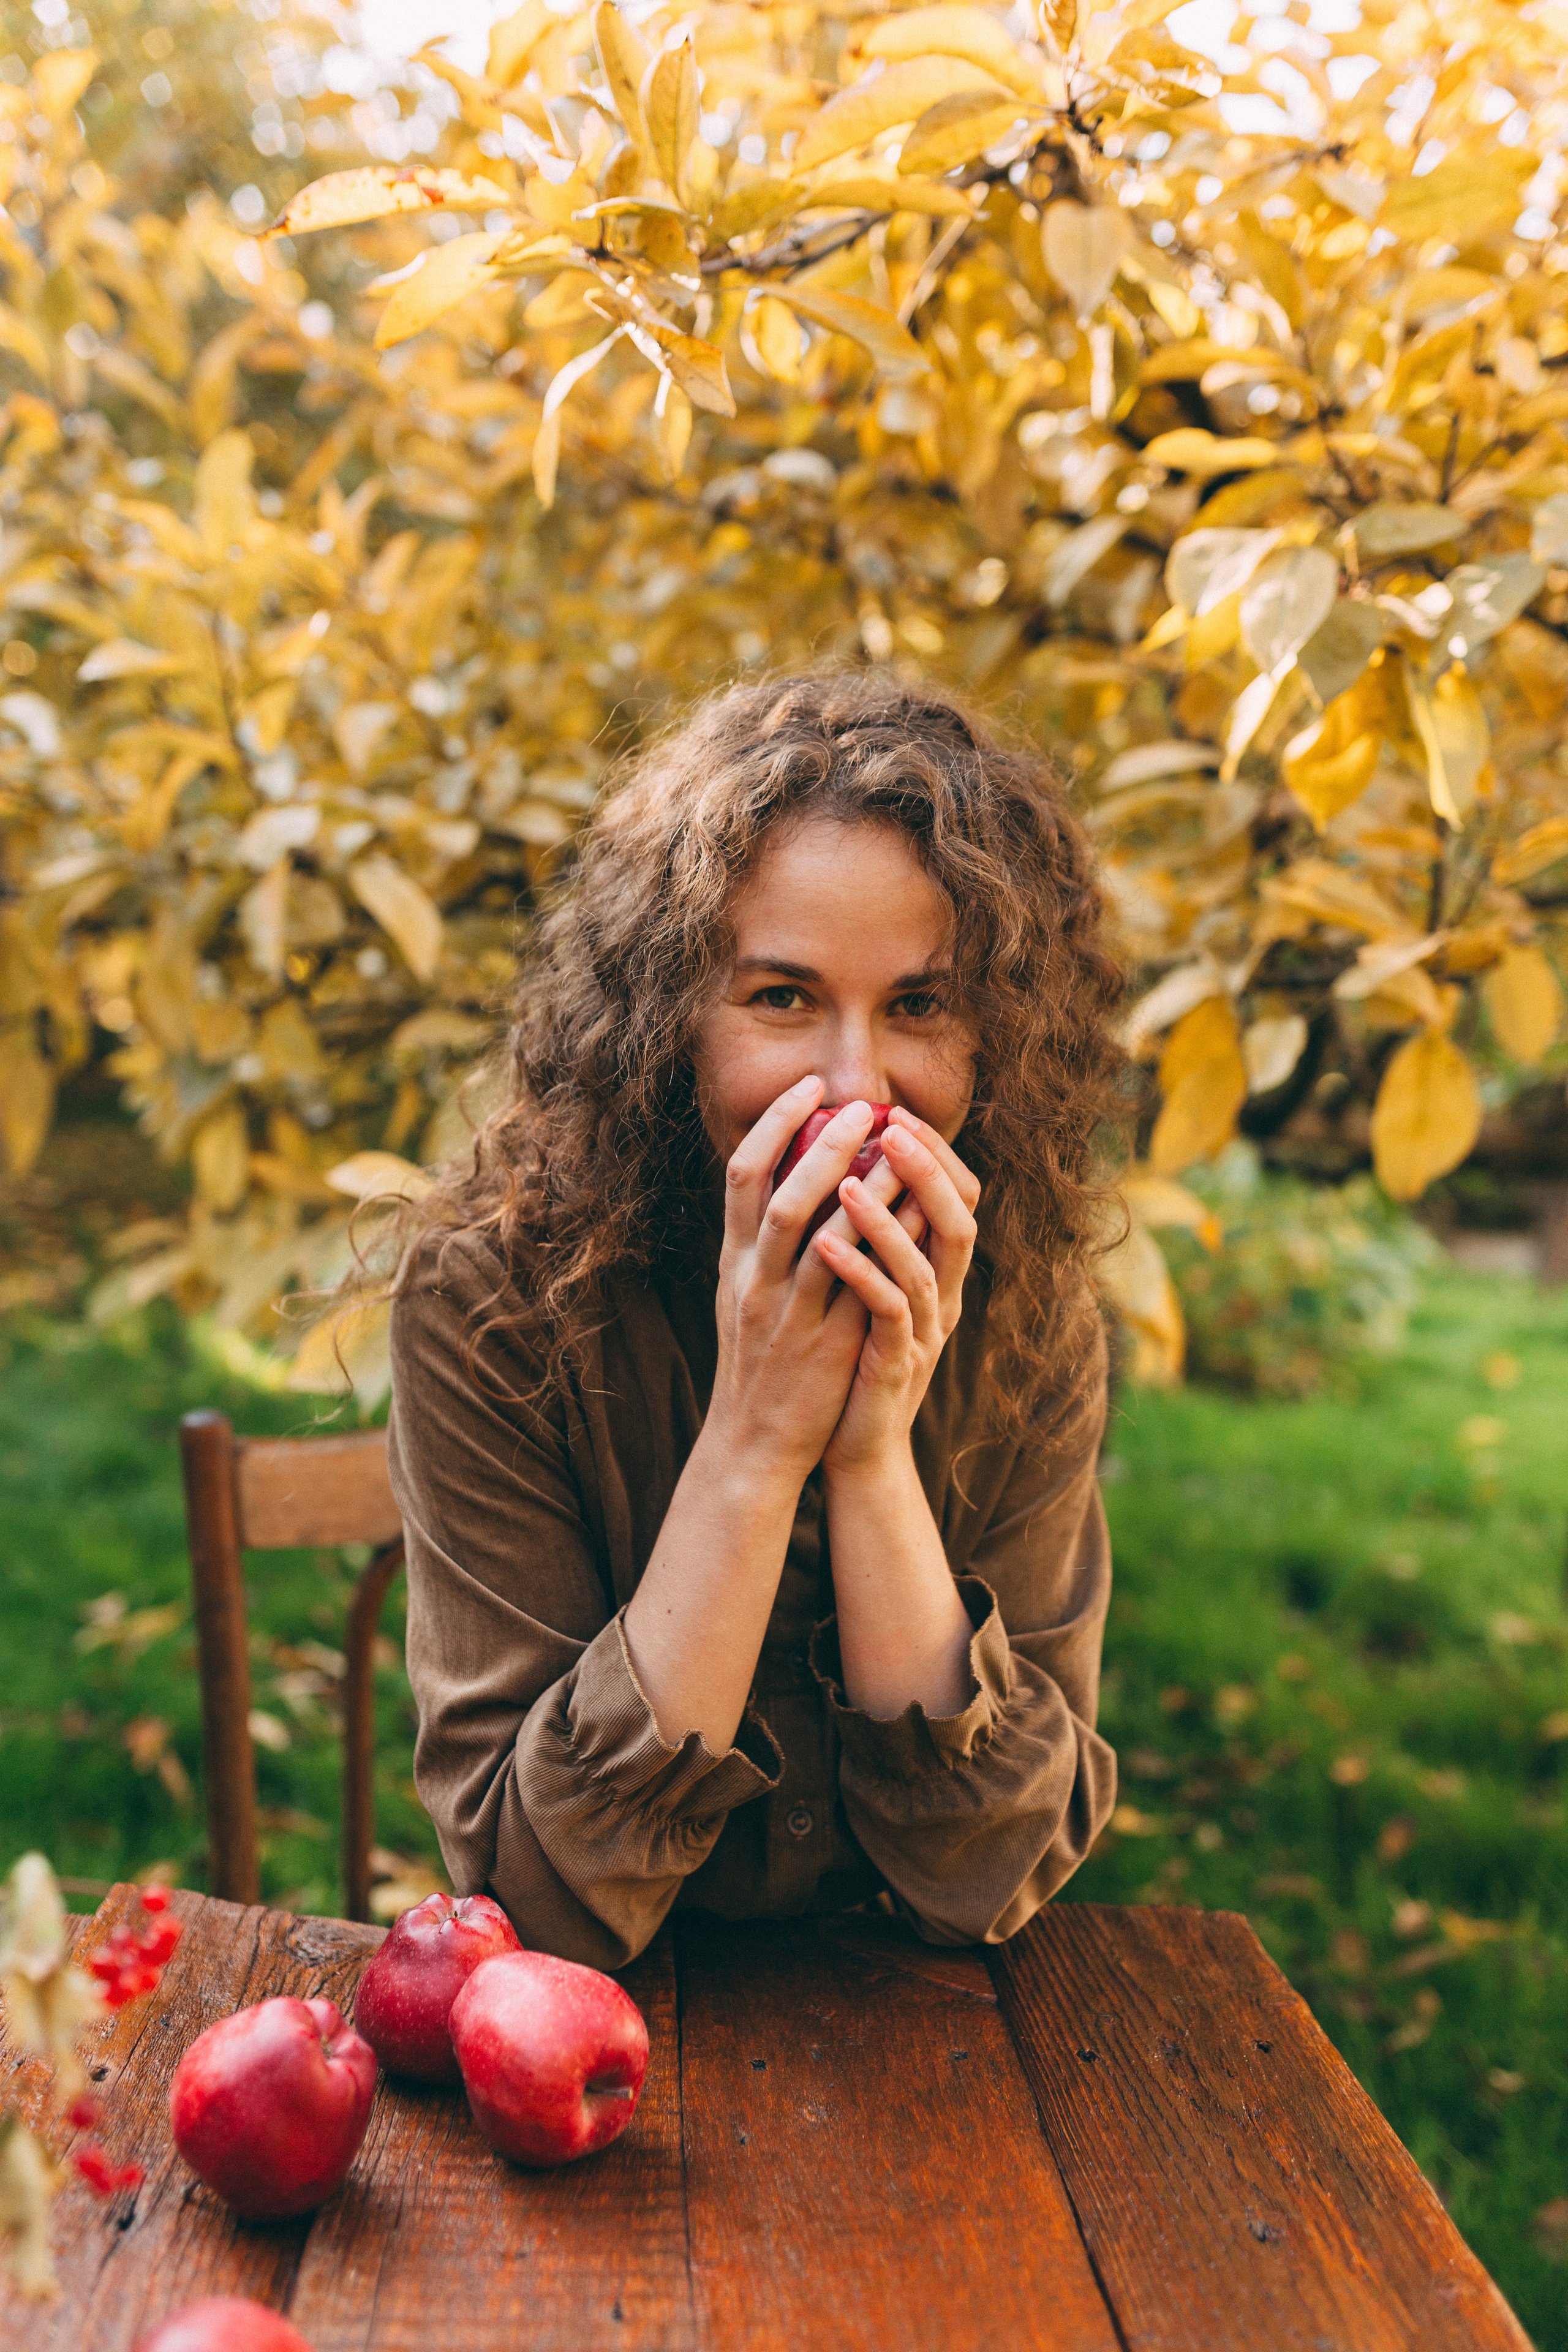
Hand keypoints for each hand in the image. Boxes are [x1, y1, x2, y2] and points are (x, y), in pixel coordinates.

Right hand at [705, 1082, 895, 1484]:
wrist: (752, 1442)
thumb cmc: (758, 1363)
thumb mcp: (744, 1294)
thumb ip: (761, 1240)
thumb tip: (795, 1175)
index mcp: (734, 1259)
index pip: (741, 1173)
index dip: (773, 1124)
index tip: (809, 1086)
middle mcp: (753, 1279)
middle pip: (781, 1194)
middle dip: (823, 1143)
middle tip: (863, 1104)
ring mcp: (787, 1312)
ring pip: (823, 1235)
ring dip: (863, 1184)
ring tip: (898, 1145)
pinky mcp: (824, 1344)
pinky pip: (859, 1283)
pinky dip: (887, 1241)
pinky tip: (919, 1213)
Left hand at [815, 1111, 980, 1482]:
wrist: (852, 1441)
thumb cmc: (852, 1352)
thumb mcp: (865, 1283)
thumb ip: (870, 1230)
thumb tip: (842, 1159)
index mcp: (937, 1270)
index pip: (959, 1197)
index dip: (936, 1154)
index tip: (896, 1112)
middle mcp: (942, 1296)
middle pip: (957, 1220)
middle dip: (926, 1171)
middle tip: (888, 1128)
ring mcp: (925, 1332)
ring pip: (924, 1266)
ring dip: (887, 1220)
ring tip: (846, 1182)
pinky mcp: (899, 1365)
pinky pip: (890, 1314)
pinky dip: (861, 1277)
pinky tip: (827, 1249)